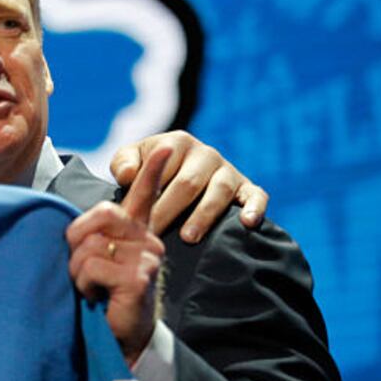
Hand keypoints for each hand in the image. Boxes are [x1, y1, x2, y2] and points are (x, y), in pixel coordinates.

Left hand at [68, 147, 167, 366]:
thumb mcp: (95, 261)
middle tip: (80, 267)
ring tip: (91, 288)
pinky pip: (91, 266)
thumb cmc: (103, 300)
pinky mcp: (138, 277)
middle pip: (101, 215)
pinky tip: (98, 299)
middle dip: (76, 239)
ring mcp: (146, 258)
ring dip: (77, 270)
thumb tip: (76, 224)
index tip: (166, 145)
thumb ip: (92, 236)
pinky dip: (83, 285)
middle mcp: (148, 241)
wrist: (121, 341)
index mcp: (137, 233)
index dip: (152, 169)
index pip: (145, 196)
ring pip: (90, 244)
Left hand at [110, 130, 267, 242]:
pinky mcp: (247, 187)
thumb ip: (123, 163)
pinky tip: (247, 223)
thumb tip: (129, 176)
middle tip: (155, 234)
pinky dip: (255, 207)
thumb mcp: (131, 159)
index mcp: (178, 142)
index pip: (163, 169)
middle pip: (189, 183)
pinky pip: (257, 195)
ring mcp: (229, 170)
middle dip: (170, 210)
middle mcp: (206, 153)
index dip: (149, 196)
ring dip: (204, 215)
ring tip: (188, 237)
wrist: (178, 175)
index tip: (137, 219)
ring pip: (220, 191)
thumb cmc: (150, 169)